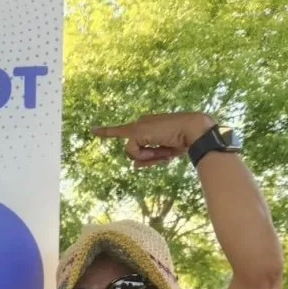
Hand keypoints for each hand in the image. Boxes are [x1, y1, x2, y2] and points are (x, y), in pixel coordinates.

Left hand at [93, 112, 215, 166]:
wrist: (194, 130)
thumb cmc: (184, 140)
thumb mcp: (164, 154)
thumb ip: (148, 159)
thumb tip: (133, 166)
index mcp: (148, 125)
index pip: (124, 130)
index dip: (108, 131)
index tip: (92, 130)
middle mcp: (141, 123)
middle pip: (133, 151)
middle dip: (148, 158)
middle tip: (167, 153)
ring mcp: (138, 126)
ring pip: (133, 153)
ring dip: (149, 157)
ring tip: (164, 149)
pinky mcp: (137, 131)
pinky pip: (134, 152)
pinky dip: (147, 155)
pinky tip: (160, 148)